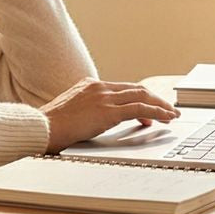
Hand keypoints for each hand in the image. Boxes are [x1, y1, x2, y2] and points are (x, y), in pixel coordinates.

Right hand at [41, 78, 179, 153]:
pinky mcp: (109, 111)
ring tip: (172, 115)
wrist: (42, 128)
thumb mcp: (69, 112)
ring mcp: (104, 97)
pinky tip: (165, 118)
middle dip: (154, 99)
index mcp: (89, 85)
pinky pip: (140, 109)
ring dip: (160, 106)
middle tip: (167, 110)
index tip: (149, 108)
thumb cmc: (50, 126)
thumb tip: (94, 121)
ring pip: (142, 96)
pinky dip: (157, 112)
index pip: (121, 88)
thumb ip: (85, 111)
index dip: (139, 97)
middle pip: (135, 89)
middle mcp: (99, 87)